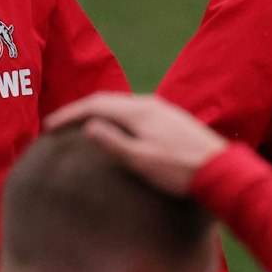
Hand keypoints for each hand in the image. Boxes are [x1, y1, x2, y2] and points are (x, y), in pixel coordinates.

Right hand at [45, 94, 228, 195]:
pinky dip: (117, 117)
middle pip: (107, 101)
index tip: (49, 127)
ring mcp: (164, 110)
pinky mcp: (173, 119)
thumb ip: (113, 142)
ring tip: (82, 127)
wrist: (222, 171)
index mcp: (139, 111)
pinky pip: (135, 112)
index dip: (69, 114)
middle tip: (59, 125)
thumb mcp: (141, 160)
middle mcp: (151, 104)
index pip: (95, 105)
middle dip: (81, 110)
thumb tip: (88, 126)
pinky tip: (117, 131)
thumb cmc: (180, 170)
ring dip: (99, 113)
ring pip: (122, 105)